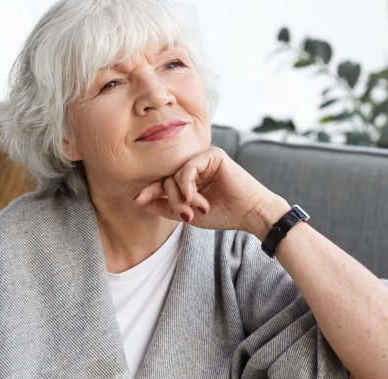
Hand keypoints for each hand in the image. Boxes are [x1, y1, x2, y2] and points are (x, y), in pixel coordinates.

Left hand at [133, 146, 290, 239]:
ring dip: (181, 195)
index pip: (164, 182)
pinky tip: (193, 196)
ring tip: (194, 208)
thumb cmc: (224, 214)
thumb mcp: (188, 214)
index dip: (150, 191)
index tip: (136, 200)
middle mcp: (195, 166)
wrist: (250, 214)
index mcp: (190, 178)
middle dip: (171, 198)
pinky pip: (187, 167)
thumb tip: (140, 201)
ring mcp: (204, 159)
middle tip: (185, 213)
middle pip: (167, 178)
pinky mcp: (213, 155)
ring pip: (175, 174)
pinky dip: (186, 184)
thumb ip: (166, 208)